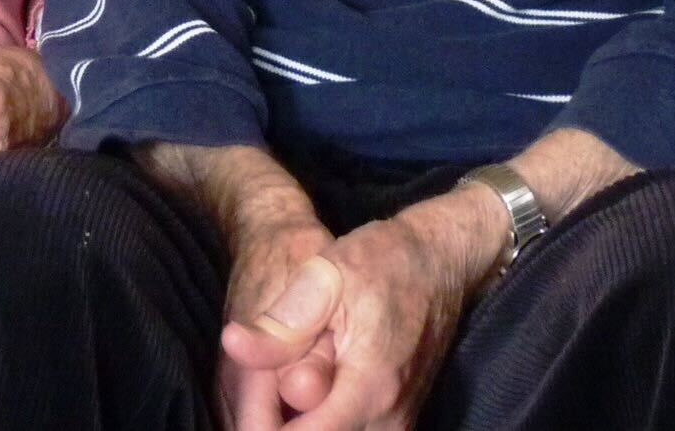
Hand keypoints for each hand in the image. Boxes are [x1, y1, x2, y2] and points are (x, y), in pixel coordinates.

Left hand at [221, 187, 506, 430]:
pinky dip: (319, 421)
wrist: (440, 261)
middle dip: (280, 423)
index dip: (263, 425)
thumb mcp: (327, 274)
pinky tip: (300, 395)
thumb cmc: (384, 260)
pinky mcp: (397, 421)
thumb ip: (283, 322)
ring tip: (281, 389)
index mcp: (370, 388)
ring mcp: (398, 425)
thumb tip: (234, 346)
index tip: (248, 401)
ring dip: (300, 422)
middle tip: (261, 390)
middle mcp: (390, 420)